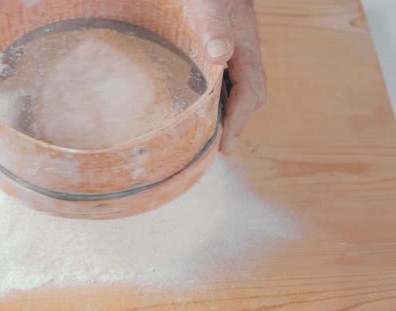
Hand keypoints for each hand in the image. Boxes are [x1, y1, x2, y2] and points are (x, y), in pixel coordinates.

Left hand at [191, 0, 266, 154]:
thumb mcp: (211, 6)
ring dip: (232, 112)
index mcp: (246, 48)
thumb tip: (220, 55)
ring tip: (216, 135)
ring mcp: (238, 51)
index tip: (225, 146)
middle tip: (223, 148)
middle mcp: (246, 53)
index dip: (237, 121)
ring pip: (242, 89)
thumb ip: (214, 25)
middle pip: (252, 96)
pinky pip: (231, 79)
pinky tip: (207, 103)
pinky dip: (223, 98)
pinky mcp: (227, 48)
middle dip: (238, 123)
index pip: (249, 93)